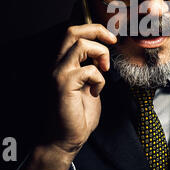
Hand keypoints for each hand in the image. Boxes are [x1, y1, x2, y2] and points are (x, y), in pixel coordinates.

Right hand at [24, 24, 116, 169]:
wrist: (65, 139)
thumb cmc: (78, 114)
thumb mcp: (89, 85)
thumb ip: (93, 68)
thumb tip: (104, 55)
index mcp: (64, 63)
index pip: (73, 33)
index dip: (94, 29)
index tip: (111, 39)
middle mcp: (58, 64)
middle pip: (73, 31)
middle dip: (97, 30)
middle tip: (112, 41)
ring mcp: (59, 73)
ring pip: (80, 44)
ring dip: (100, 53)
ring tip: (105, 69)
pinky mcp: (63, 85)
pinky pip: (88, 70)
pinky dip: (99, 79)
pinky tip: (96, 92)